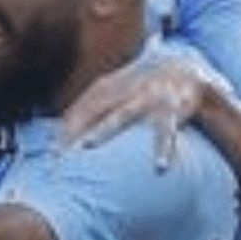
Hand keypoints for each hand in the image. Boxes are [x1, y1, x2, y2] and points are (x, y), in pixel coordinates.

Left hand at [60, 57, 215, 167]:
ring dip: (104, 129)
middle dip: (73, 129)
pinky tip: (159, 167)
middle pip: (92, 109)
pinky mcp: (173, 108)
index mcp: (111, 86)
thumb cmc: (145, 87)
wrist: (188, 72)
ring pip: (122, 115)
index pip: (81, 107)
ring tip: (86, 144)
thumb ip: (95, 105)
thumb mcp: (118, 89)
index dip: (65, 128)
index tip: (53, 153)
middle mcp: (126, 89)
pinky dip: (164, 149)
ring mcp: (148, 98)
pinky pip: (166, 132)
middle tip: (58, 153)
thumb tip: (63, 130)